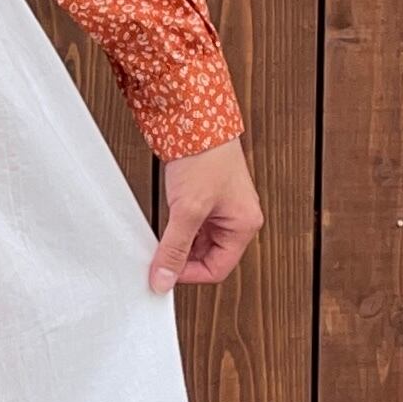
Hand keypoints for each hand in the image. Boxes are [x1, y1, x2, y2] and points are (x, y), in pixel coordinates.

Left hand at [151, 137, 262, 292]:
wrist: (196, 121)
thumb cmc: (205, 157)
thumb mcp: (187, 209)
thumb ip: (174, 248)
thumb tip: (163, 280)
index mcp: (244, 225)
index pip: (217, 270)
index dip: (189, 275)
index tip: (164, 274)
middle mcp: (236, 220)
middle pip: (207, 259)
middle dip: (182, 261)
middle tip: (158, 259)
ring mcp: (221, 211)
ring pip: (196, 245)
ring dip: (177, 247)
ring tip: (159, 240)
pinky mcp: (205, 202)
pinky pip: (190, 229)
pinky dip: (175, 233)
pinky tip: (162, 228)